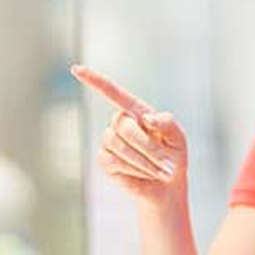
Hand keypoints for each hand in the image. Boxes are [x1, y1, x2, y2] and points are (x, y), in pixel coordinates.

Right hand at [72, 65, 188, 208]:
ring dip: (142, 160)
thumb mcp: (178, 139)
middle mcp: (120, 123)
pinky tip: (142, 173)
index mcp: (137, 112)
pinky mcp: (105, 159)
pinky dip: (132, 168)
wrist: (166, 185)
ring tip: (157, 170)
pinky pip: (113, 160)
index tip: (76, 69)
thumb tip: (147, 118)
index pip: (113, 92)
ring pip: (118, 144)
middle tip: (165, 162)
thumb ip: (168, 124)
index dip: (95, 80)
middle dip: (147, 145)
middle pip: (124, 125)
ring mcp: (110, 141)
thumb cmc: (173, 158)